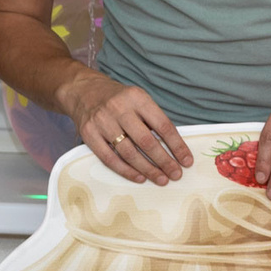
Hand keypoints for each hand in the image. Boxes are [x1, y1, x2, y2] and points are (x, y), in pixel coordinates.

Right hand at [63, 76, 191, 184]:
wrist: (83, 91)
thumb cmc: (117, 99)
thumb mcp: (138, 99)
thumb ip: (152, 119)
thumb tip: (172, 148)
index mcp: (137, 98)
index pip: (162, 125)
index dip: (177, 145)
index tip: (186, 160)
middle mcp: (119, 109)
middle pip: (146, 141)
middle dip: (164, 161)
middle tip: (175, 174)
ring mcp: (102, 122)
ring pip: (128, 152)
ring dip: (147, 169)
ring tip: (160, 179)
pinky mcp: (89, 134)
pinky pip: (109, 158)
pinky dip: (126, 170)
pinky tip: (139, 177)